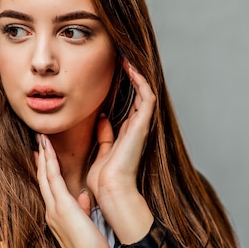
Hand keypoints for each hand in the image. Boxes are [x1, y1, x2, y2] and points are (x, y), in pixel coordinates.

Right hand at [36, 134, 112, 247]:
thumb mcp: (85, 224)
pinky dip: (49, 161)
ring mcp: (54, 206)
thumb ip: (82, 209)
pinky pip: (52, 177)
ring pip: (45, 175)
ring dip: (43, 155)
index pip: (49, 189)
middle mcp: (51, 209)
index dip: (44, 171)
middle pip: (43, 179)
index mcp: (57, 215)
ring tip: (41, 139)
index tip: (42, 157)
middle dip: (41, 160)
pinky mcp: (61, 204)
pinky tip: (46, 149)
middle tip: (38, 142)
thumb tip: (83, 196)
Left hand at [86, 60, 154, 242]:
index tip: (115, 71)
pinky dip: (140, 81)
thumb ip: (104, 135)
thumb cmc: (103, 177)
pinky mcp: (143, 125)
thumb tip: (102, 117)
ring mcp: (141, 126)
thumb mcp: (102, 150)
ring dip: (137, 75)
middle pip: (139, 96)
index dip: (125, 88)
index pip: (130, 105)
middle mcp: (136, 128)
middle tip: (122, 58)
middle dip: (132, 77)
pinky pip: (146, 97)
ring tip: (126, 58)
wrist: (110, 189)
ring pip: (145, 92)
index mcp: (127, 134)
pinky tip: (130, 68)